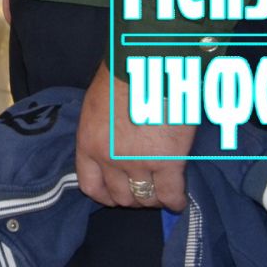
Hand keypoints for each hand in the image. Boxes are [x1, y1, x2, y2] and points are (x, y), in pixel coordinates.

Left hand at [76, 63, 191, 211]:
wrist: (148, 63)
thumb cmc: (122, 76)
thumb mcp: (98, 107)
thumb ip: (102, 134)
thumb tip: (114, 151)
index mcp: (88, 142)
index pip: (90, 185)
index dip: (105, 195)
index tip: (115, 195)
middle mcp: (109, 158)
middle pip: (120, 196)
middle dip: (133, 198)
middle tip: (144, 191)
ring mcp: (138, 163)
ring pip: (145, 199)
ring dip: (154, 199)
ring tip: (162, 194)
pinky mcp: (167, 162)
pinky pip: (170, 196)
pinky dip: (175, 202)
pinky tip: (178, 200)